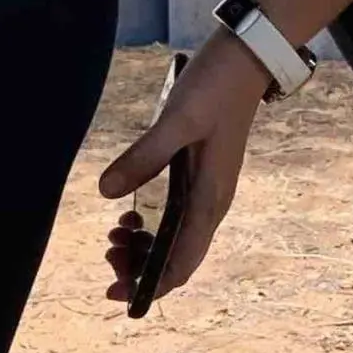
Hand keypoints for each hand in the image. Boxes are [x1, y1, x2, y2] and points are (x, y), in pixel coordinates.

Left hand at [98, 32, 271, 306]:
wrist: (245, 59)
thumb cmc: (215, 88)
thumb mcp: (177, 120)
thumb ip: (144, 156)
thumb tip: (106, 192)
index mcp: (209, 202)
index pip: (180, 265)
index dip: (148, 288)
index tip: (114, 293)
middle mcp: (210, 206)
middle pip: (174, 261)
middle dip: (137, 268)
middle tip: (106, 251)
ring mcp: (205, 195)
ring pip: (171, 243)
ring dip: (140, 249)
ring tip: (112, 235)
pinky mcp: (197, 181)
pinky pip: (171, 222)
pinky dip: (148, 228)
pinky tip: (127, 215)